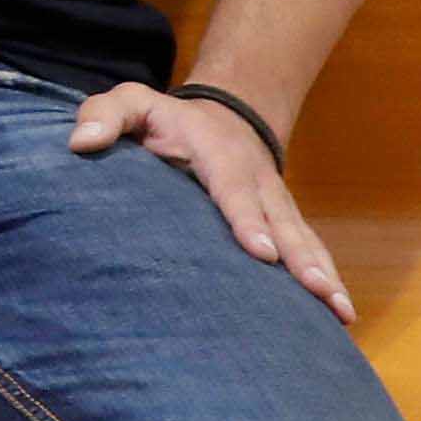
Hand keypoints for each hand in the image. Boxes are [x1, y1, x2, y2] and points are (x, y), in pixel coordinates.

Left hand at [71, 85, 351, 323]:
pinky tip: (341, 316)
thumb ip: (104, 116)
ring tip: (340, 312)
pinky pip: (310, 250)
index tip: (261, 251)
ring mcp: (277, 203)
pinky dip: (328, 279)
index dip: (247, 219)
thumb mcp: (131, 104)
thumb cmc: (163, 119)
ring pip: (304, 240)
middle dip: (300, 257)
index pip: (232, 189)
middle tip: (317, 290)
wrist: (222, 115)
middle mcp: (257, 181)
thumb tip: (80, 142)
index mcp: (218, 154)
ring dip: (323, 274)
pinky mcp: (286, 223)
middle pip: (282, 221)